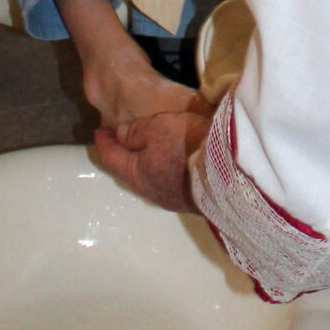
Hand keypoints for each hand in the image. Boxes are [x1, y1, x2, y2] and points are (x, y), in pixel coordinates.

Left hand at [93, 105, 212, 211]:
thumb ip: (134, 132)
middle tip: (121, 138)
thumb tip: (119, 135)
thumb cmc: (186, 147)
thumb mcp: (156, 129)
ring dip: (145, 162)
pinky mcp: (191, 200)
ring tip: (146, 147)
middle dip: (124, 154)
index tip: (99, 130)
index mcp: (137, 174)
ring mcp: (172, 199)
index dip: (104, 142)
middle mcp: (151, 191)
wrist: (230, 173)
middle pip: (130, 171)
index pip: (112, 158)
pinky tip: (170, 161)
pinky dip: (162, 168)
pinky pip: (168, 181)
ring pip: (150, 178)